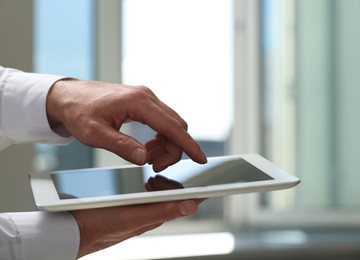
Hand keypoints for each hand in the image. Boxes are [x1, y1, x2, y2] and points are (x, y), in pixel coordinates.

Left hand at [46, 80, 206, 171]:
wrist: (68, 96)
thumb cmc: (79, 112)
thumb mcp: (95, 134)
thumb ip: (121, 146)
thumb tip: (144, 159)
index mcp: (138, 102)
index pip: (171, 126)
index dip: (188, 145)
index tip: (200, 159)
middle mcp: (147, 97)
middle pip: (175, 126)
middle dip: (173, 150)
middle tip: (155, 166)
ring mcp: (146, 98)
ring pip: (170, 125)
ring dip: (165, 145)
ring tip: (147, 158)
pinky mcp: (143, 103)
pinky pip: (161, 122)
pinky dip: (159, 138)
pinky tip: (146, 149)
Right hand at [71, 174, 204, 257]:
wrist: (73, 228)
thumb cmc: (100, 226)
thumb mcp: (132, 217)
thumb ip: (161, 210)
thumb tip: (190, 205)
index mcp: (157, 214)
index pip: (187, 201)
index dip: (204, 191)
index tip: (220, 179)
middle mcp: (152, 211)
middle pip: (177, 194)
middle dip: (188, 180)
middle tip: (197, 167)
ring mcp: (142, 207)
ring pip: (163, 191)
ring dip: (171, 179)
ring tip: (178, 167)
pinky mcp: (131, 203)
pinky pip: (148, 191)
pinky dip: (153, 181)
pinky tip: (152, 175)